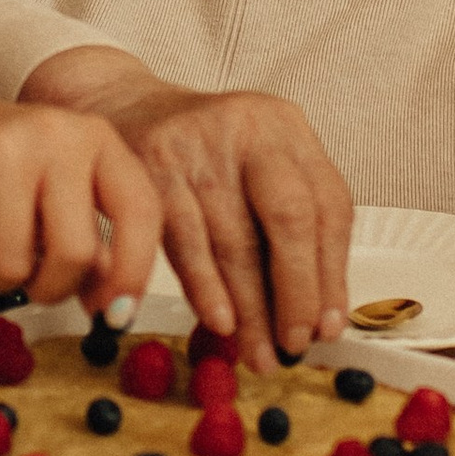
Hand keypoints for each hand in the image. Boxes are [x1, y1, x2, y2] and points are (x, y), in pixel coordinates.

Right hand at [0, 88, 160, 316]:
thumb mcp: (58, 183)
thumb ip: (91, 235)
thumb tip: (113, 306)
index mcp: (94, 138)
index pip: (140, 211)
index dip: (133, 272)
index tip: (116, 312)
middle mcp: (55, 135)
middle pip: (76, 253)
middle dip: (52, 288)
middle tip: (35, 282)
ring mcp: (3, 150)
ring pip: (15, 266)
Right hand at [25, 60, 351, 367]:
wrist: (121, 103)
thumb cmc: (199, 148)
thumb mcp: (256, 161)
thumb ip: (289, 221)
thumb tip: (319, 313)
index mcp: (286, 128)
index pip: (329, 206)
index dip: (333, 273)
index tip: (328, 324)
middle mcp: (249, 130)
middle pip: (290, 218)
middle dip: (297, 293)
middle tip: (296, 342)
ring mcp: (198, 147)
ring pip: (235, 241)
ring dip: (251, 310)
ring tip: (259, 352)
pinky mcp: (151, 167)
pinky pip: (185, 241)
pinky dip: (206, 288)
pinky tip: (220, 322)